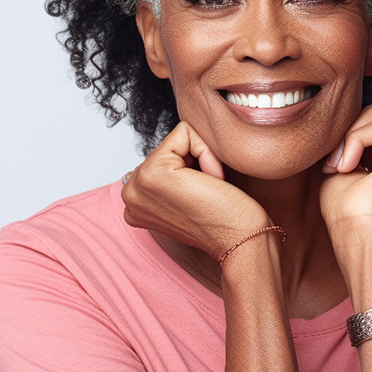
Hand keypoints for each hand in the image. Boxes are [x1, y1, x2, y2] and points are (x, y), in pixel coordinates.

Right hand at [121, 121, 270, 261]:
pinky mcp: (153, 173)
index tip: (199, 197)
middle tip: (205, 193)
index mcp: (135, 202)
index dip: (191, 169)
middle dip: (194, 161)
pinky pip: (185, 133)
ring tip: (207, 189)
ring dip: (201, 158)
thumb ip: (171, 175)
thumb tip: (178, 145)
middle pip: (169, 146)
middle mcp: (130, 195)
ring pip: (178, 138)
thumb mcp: (186, 194)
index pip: (164, 157)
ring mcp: (137, 185)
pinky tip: (211, 181)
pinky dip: (206, 153)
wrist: (241, 239)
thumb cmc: (224, 219)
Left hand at [319, 105, 371, 240]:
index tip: (332, 165)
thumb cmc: (348, 208)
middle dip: (347, 136)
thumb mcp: (343, 161)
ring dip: (349, 139)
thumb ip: (348, 138)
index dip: (345, 137)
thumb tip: (340, 117)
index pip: (369, 121)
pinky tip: (350, 166)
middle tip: (334, 165)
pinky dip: (357, 140)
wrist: (359, 232)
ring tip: (342, 168)